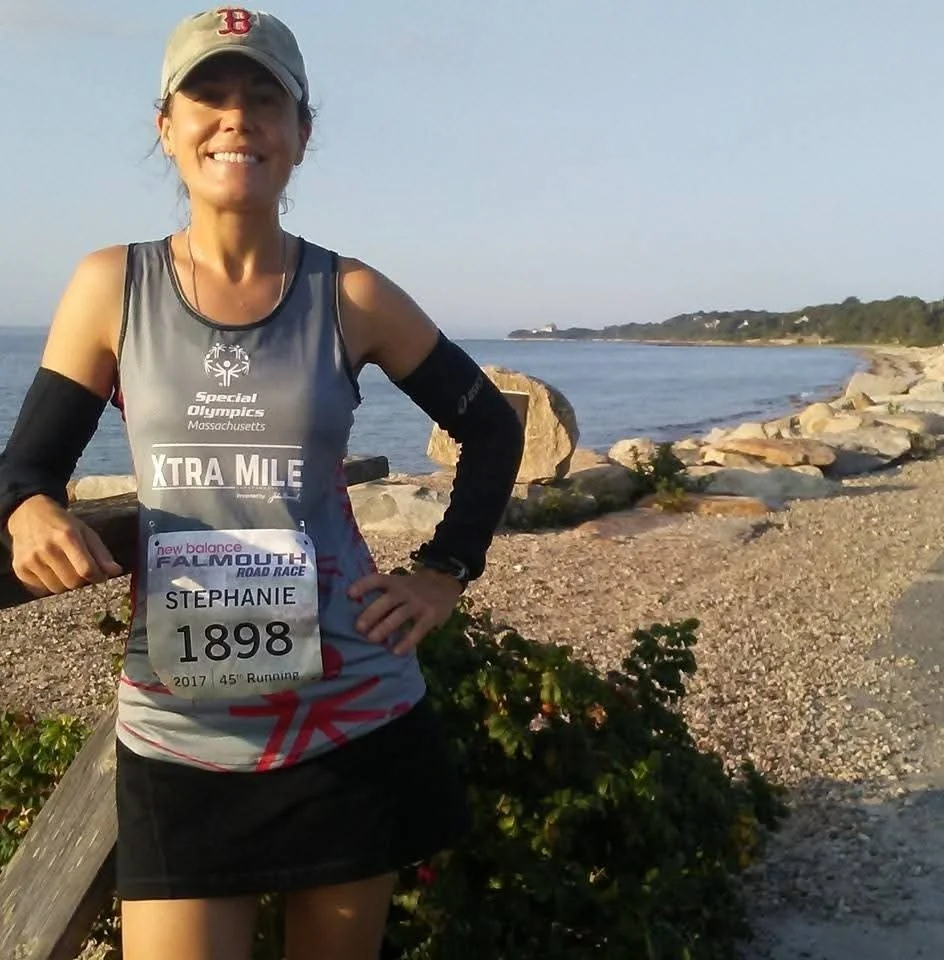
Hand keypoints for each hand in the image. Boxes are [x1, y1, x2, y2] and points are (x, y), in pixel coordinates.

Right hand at [6, 494, 122, 596]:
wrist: (29, 514)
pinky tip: (51, 569)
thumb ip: (101, 553)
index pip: (86, 569)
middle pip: (72, 582)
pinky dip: (50, 584)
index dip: (98, 577)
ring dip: (66, 584)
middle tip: (81, 571)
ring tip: (65, 569)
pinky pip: (41, 590)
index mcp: (67, 536)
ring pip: (57, 589)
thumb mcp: (86, 532)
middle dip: (82, 580)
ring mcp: (30, 559)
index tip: (101, 577)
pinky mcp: (19, 568)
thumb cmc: (63, 524)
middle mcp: (46, 548)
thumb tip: (116, 571)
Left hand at [348, 566, 464, 654]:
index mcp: (396, 582)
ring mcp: (418, 603)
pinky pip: (417, 631)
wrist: (446, 582)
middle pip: (386, 601)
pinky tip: (396, 652)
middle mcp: (405, 591)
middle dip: (371, 614)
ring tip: (372, 639)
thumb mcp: (401, 583)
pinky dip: (407, 642)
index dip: (363, 585)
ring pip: (399, 616)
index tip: (349, 594)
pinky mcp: (430, 616)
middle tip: (358, 627)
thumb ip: (386, 594)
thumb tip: (360, 611)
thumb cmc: (415, 587)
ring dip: (385, 627)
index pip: (377, 579)